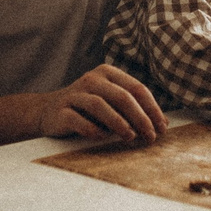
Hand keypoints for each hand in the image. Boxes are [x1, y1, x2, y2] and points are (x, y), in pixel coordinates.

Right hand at [37, 64, 167, 145]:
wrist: (48, 111)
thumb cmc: (88, 109)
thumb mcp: (111, 101)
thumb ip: (132, 108)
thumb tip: (162, 124)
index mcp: (108, 73)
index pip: (137, 88)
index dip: (152, 109)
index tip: (162, 128)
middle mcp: (92, 79)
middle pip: (122, 96)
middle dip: (140, 118)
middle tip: (150, 136)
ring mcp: (75, 94)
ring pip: (100, 105)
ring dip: (119, 123)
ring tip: (130, 137)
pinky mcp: (61, 110)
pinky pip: (78, 120)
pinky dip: (93, 130)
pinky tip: (102, 137)